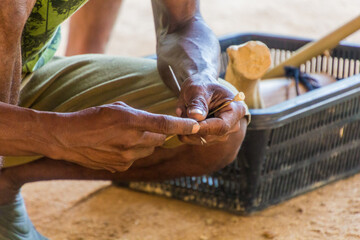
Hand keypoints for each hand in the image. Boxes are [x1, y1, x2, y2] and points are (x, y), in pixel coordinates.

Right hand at [49, 102, 199, 171]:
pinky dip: (133, 152)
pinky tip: (116, 147)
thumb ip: (139, 115)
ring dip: (144, 143)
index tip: (197, 126)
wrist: (68, 138)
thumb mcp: (117, 108)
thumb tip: (155, 123)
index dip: (183, 125)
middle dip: (156, 133)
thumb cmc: (91, 117)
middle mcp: (132, 141)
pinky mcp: (122, 167)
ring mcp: (127, 157)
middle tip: (141, 127)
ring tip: (124, 137)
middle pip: (159, 139)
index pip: (165, 124)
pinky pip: (136, 159)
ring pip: (149, 150)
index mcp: (131, 121)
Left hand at [155, 16, 245, 144]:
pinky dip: (188, 132)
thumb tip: (196, 116)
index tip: (188, 122)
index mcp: (237, 109)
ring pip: (204, 140)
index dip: (203, 127)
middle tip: (181, 113)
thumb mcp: (197, 89)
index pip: (221, 126)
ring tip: (184, 112)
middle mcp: (234, 123)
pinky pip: (199, 140)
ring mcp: (225, 132)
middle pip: (213, 136)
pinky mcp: (215, 137)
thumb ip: (198, 102)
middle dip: (193, 127)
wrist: (199, 86)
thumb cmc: (200, 84)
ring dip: (189, 129)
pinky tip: (185, 118)